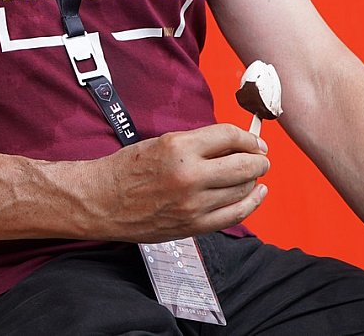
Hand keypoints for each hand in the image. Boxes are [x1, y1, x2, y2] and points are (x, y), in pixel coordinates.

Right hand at [62, 124, 268, 242]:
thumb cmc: (126, 169)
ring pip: (242, 190)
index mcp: (179, 148)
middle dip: (258, 160)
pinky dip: (251, 203)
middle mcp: (190, 176)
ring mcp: (194, 204)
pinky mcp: (194, 225)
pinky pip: (234, 215)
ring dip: (254, 180)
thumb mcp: (160, 143)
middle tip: (261, 157)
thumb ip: (197, 144)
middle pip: (243, 165)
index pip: (229, 137)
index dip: (248, 138)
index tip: (254, 140)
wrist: (102, 201)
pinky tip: (255, 194)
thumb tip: (232, 146)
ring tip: (254, 175)